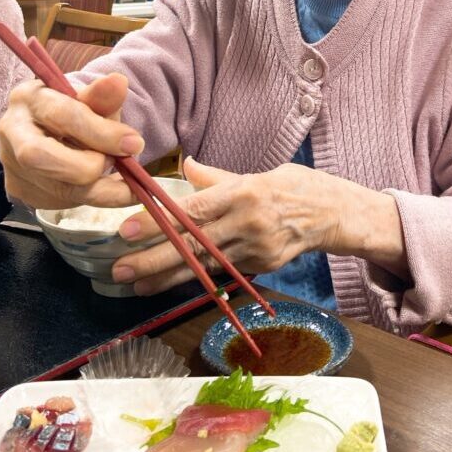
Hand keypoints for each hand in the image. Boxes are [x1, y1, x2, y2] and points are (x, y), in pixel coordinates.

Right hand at [0, 73, 145, 208]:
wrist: (63, 132)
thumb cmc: (78, 112)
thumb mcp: (93, 101)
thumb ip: (104, 96)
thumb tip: (118, 81)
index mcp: (29, 97)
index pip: (61, 115)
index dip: (100, 132)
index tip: (134, 143)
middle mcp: (11, 130)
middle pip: (39, 156)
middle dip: (88, 166)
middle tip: (116, 162)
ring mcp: (11, 163)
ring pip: (55, 186)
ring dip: (99, 187)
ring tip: (119, 176)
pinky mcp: (20, 189)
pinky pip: (61, 201)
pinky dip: (95, 197)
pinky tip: (111, 188)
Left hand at [112, 157, 404, 294]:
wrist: (333, 213)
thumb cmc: (292, 186)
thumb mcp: (256, 173)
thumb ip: (216, 177)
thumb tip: (185, 166)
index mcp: (243, 193)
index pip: (195, 211)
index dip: (160, 223)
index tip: (128, 231)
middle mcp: (247, 223)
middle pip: (194, 245)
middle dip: (153, 260)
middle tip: (119, 269)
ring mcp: (256, 249)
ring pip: (204, 266)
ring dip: (166, 277)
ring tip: (134, 284)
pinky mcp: (262, 266)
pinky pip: (222, 274)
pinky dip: (194, 280)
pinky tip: (169, 285)